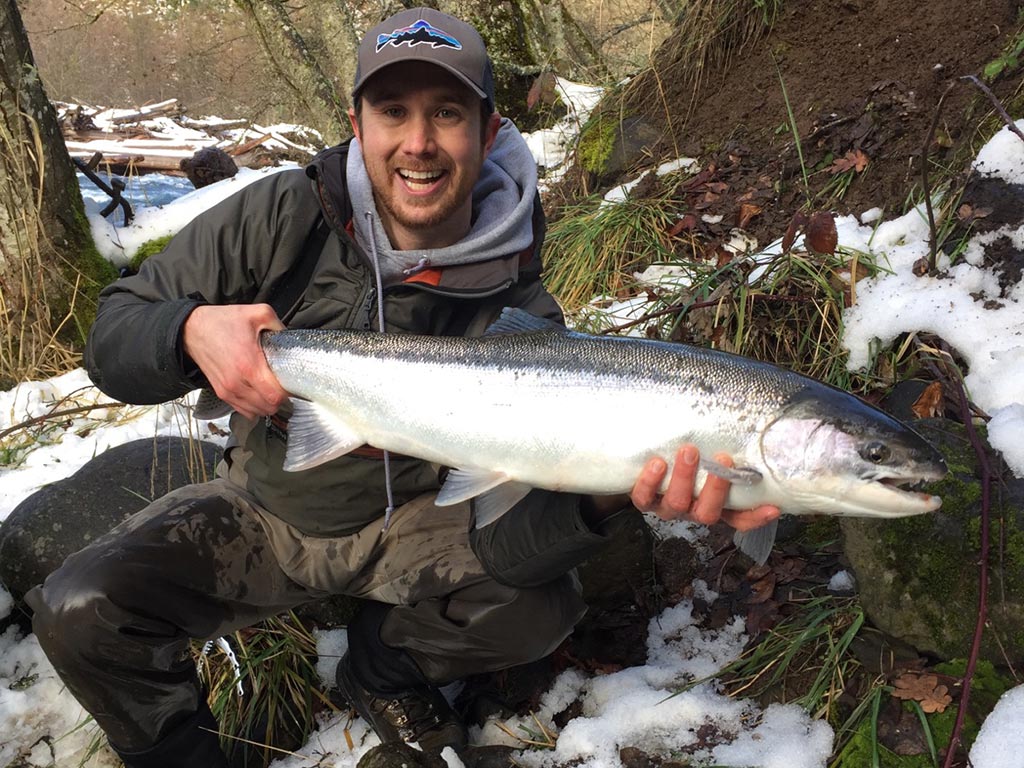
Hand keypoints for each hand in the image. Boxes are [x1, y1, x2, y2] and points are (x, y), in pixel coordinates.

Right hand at [183, 303, 286, 418]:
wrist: (193, 329)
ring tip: (271, 388)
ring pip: (257, 412)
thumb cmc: (223, 322)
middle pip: (268, 407)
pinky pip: (243, 410)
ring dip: (267, 404)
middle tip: (283, 384)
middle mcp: (237, 382)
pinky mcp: (222, 393)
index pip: (275, 395)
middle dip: (280, 398)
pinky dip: (254, 406)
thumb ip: (278, 325)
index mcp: (248, 365)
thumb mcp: (257, 313)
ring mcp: (228, 390)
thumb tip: (290, 337)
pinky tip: (258, 393)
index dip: (288, 391)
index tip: (291, 381)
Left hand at [630, 444, 779, 530]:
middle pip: (708, 513)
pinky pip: (644, 498)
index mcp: (714, 504)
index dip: (756, 517)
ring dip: (684, 478)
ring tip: (688, 451)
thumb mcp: (710, 453)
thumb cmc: (685, 453)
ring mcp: (667, 506)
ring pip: (677, 504)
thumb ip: (731, 448)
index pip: (740, 518)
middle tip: (723, 459)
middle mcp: (692, 508)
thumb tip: (758, 429)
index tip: (773, 508)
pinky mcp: (644, 498)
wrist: (642, 455)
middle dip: (716, 488)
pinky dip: (650, 482)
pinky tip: (657, 463)